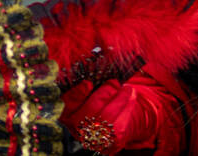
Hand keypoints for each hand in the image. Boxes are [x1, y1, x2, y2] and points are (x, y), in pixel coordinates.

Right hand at [61, 76, 181, 155]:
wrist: (110, 130)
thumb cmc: (97, 104)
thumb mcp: (88, 94)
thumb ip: (87, 82)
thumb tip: (95, 57)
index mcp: (67, 113)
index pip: (68, 103)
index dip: (77, 94)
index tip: (87, 83)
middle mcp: (77, 127)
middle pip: (91, 109)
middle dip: (106, 92)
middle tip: (114, 82)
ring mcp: (93, 136)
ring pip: (108, 115)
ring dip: (120, 98)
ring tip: (126, 89)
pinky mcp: (110, 141)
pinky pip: (120, 123)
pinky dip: (127, 107)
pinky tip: (130, 98)